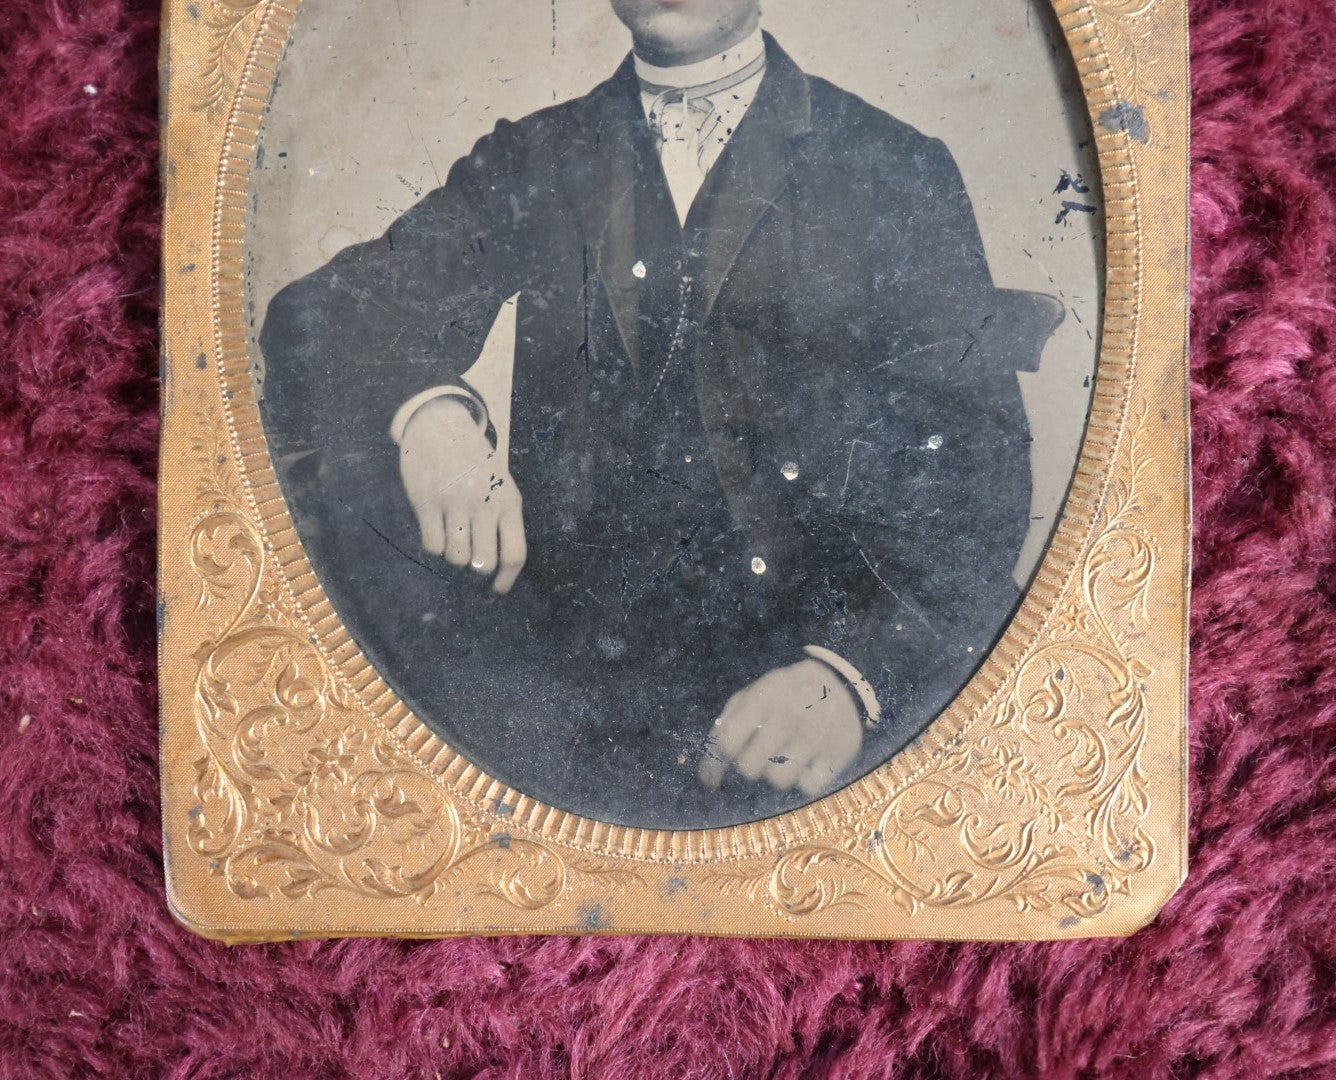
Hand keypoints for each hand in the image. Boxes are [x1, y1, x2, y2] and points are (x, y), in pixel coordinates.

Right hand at [399, 397, 526, 592]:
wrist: (441, 425)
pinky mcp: (427, 502)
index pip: (514, 554)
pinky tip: (436, 528)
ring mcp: (454, 504)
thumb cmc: (475, 462)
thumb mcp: (501, 485)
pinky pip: (432, 545)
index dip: (506, 580)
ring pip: (456, 557)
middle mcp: (484, 505)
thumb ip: (503, 520)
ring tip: (453, 536)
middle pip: (484, 563)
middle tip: (471, 558)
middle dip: (477, 568)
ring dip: (454, 555)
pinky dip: (433, 545)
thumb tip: (499, 567)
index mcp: (509, 502)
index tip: (497, 590)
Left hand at [698, 659, 862, 796]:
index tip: (733, 752)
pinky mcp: (839, 752)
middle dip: (750, 764)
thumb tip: (707, 777)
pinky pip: (808, 785)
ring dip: (776, 773)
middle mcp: (790, 714)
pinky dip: (805, 778)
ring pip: (778, 780)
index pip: (728, 742)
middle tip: (761, 753)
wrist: (842, 682)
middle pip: (750, 766)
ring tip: (785, 756)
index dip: (724, 755)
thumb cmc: (784, 696)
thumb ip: (724, 728)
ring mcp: (816, 733)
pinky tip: (808, 761)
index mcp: (764, 696)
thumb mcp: (753, 696)